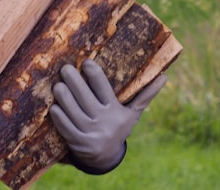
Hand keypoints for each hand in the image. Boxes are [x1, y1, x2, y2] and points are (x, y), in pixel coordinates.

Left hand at [50, 60, 166, 173]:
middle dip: (72, 79)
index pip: (103, 86)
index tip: (85, 62)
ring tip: (57, 84)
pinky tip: (54, 105)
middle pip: (83, 95)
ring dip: (61, 94)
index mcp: (117, 111)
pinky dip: (57, 114)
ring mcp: (90, 132)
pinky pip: (64, 124)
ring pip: (71, 108)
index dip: (92, 72)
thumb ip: (146, 94)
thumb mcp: (132, 113)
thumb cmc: (118, 125)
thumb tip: (165, 77)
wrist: (107, 156)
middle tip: (65, 69)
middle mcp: (104, 121)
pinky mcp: (78, 142)